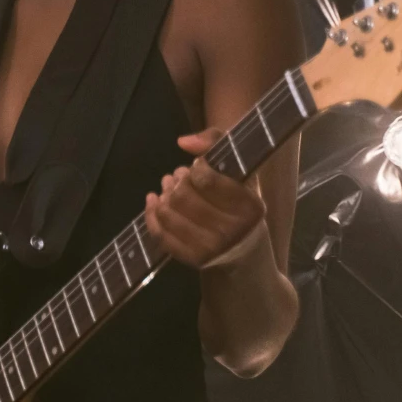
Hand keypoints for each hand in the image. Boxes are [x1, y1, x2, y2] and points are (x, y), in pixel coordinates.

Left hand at [144, 130, 268, 269]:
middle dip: (175, 180)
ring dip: (162, 195)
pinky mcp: (193, 260)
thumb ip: (215, 143)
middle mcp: (233, 230)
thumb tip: (182, 142)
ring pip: (168, 213)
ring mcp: (212, 248)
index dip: (194, 168)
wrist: (244, 251)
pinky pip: (160, 234)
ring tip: (167, 187)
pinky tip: (153, 201)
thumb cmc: (239, 203)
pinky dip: (151, 214)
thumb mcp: (240, 172)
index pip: (206, 180)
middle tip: (177, 176)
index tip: (197, 166)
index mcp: (250, 206)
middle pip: (182, 196)